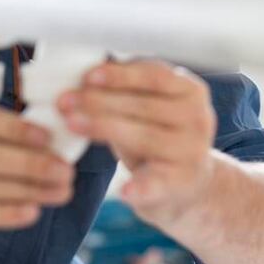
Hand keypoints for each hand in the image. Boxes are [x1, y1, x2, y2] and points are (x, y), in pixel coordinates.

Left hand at [55, 60, 216, 225]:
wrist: (188, 181)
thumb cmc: (158, 133)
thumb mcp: (150, 104)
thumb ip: (128, 88)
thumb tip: (83, 73)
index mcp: (191, 90)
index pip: (155, 76)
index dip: (120, 75)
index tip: (88, 76)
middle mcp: (198, 118)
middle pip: (144, 106)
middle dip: (100, 101)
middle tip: (65, 100)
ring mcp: (191, 152)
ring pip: (144, 137)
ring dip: (103, 128)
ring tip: (71, 123)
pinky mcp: (181, 183)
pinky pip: (158, 183)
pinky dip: (141, 187)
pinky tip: (124, 190)